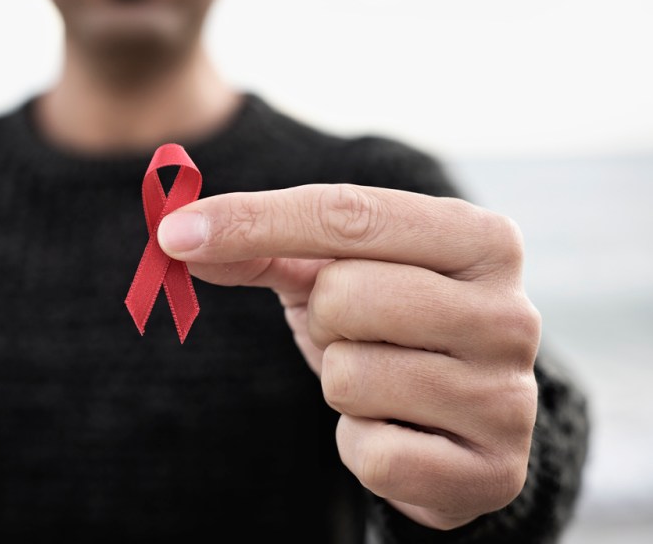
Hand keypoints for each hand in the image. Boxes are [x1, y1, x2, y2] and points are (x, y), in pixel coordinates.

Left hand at [157, 184, 539, 529]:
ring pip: (349, 378)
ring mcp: (508, 396)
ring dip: (342, 386)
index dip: (253, 220)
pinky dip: (360, 446)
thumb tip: (179, 238)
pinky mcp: (492, 471)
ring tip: (382, 384)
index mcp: (481, 240)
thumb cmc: (390, 327)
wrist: (457, 424)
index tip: (175, 233)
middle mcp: (510, 312)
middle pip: (343, 295)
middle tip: (355, 333)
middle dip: (324, 320)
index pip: (349, 214)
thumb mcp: (334, 273)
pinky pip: (369, 454)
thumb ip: (264, 247)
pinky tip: (396, 433)